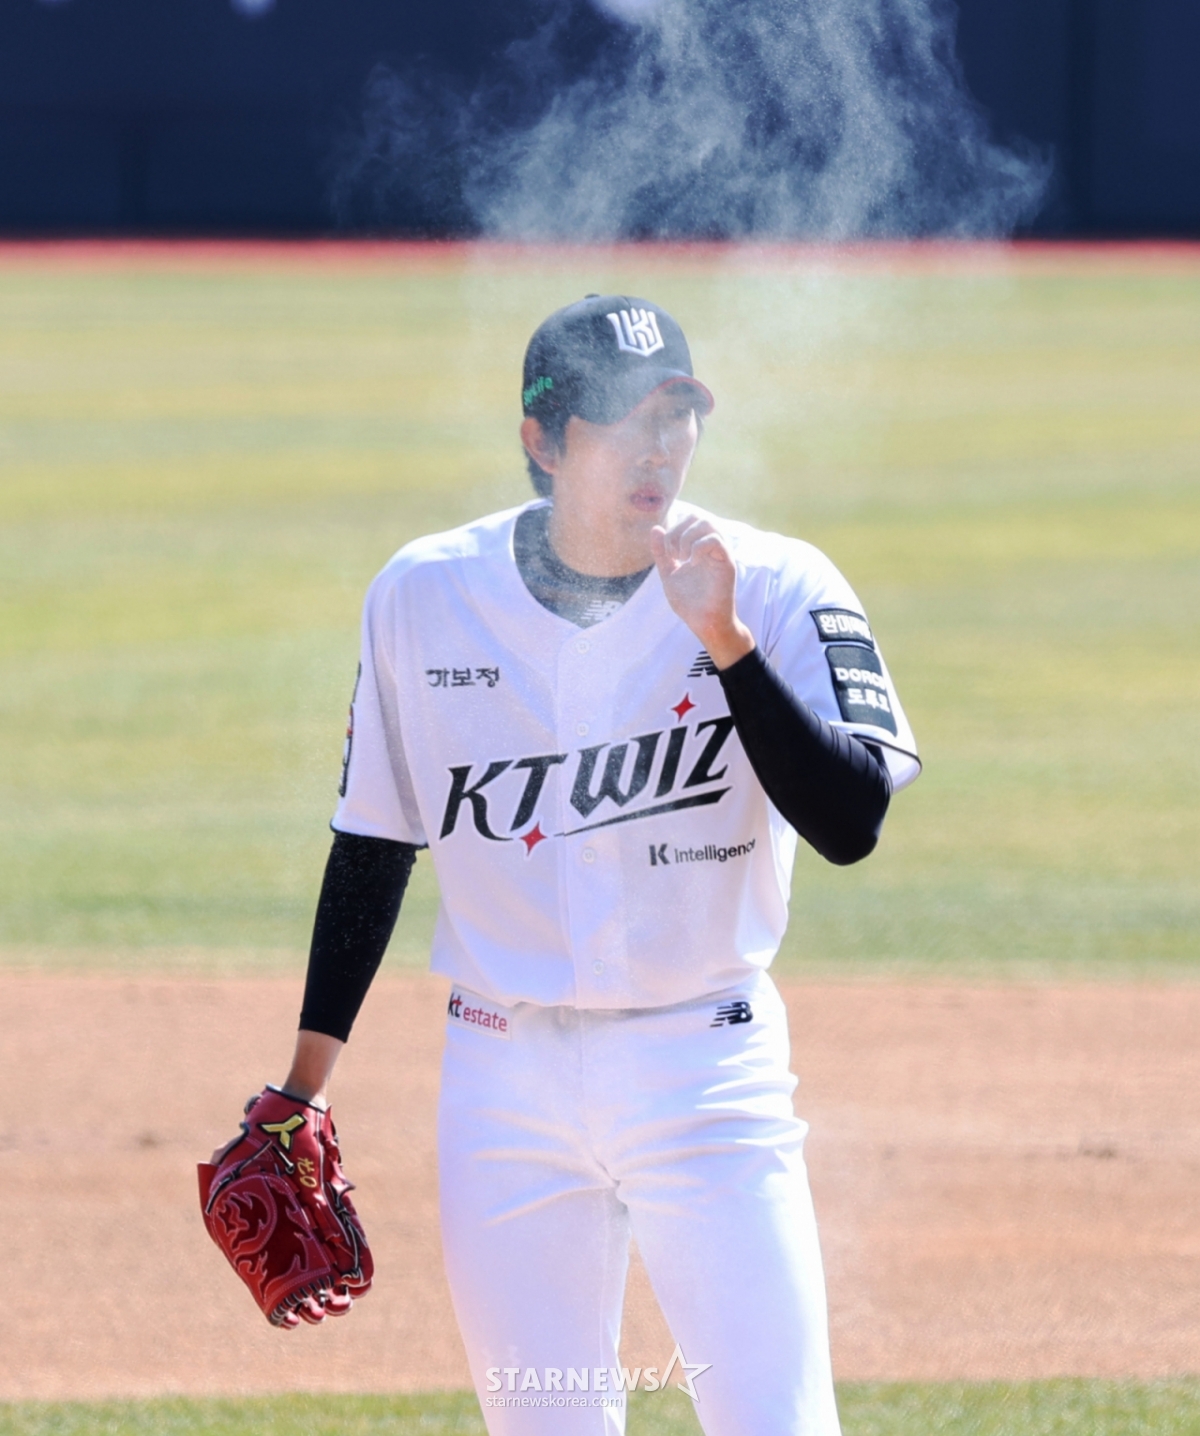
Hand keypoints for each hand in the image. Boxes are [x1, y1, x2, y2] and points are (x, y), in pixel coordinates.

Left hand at [650, 517, 754, 669]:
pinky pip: (716, 541)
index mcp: (700, 547)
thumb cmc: (690, 602)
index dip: (673, 529)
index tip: (667, 553)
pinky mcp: (727, 564)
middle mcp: (712, 547)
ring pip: (709, 524)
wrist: (704, 624)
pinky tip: (692, 564)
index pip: (689, 519)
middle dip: (679, 530)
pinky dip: (698, 548)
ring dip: (687, 538)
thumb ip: (661, 553)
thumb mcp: (669, 574)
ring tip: (682, 558)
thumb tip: (655, 528)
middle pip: (699, 517)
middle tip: (673, 553)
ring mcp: (721, 554)